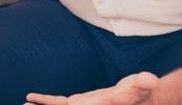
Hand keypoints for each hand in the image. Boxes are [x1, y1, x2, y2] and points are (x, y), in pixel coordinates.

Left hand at [25, 72, 158, 104]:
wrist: (139, 95)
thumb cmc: (140, 91)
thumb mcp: (141, 85)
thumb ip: (142, 83)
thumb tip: (150, 80)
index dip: (63, 104)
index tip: (50, 103)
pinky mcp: (78, 103)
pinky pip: (57, 103)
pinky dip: (45, 101)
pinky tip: (32, 98)